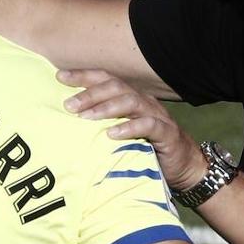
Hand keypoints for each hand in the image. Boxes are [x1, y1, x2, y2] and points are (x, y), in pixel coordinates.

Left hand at [58, 69, 206, 190]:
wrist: (185, 167)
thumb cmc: (146, 149)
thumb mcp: (120, 134)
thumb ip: (100, 126)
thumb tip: (67, 123)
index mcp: (130, 98)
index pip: (105, 79)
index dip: (83, 76)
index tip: (59, 77)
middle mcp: (143, 102)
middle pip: (116, 87)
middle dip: (90, 93)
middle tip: (68, 105)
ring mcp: (156, 116)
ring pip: (131, 101)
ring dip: (106, 108)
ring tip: (85, 117)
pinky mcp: (167, 133)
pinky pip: (148, 125)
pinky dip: (129, 127)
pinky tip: (112, 134)